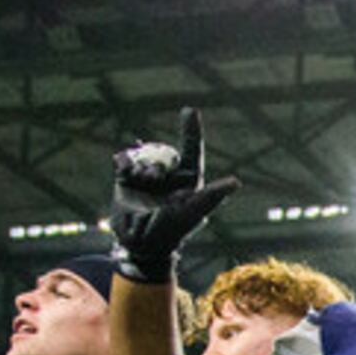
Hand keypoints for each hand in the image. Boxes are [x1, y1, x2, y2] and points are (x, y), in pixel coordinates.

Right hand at [110, 108, 240, 283]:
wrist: (141, 243)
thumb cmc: (173, 230)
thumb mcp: (192, 212)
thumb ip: (212, 196)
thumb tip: (236, 182)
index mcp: (188, 179)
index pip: (191, 149)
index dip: (191, 130)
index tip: (190, 110)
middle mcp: (169, 174)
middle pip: (163, 153)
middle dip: (156, 161)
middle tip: (151, 178)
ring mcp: (148, 175)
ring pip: (143, 154)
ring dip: (139, 164)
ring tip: (138, 180)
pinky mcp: (127, 178)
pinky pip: (125, 159)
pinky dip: (123, 161)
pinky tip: (120, 168)